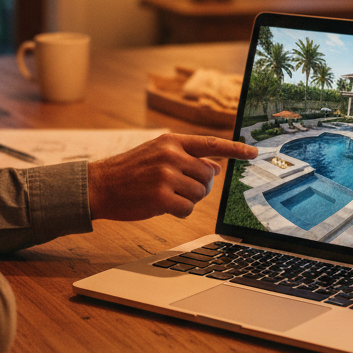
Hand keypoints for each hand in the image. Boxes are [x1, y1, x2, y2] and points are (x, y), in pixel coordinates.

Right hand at [87, 134, 257, 220]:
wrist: (98, 185)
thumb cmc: (129, 171)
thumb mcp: (157, 154)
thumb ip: (186, 157)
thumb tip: (216, 166)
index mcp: (171, 141)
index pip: (211, 144)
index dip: (235, 149)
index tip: (254, 153)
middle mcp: (171, 155)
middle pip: (208, 176)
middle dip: (199, 186)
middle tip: (179, 188)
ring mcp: (166, 176)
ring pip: (199, 193)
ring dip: (187, 199)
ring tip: (166, 195)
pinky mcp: (161, 197)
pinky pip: (187, 209)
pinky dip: (180, 211)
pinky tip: (163, 206)